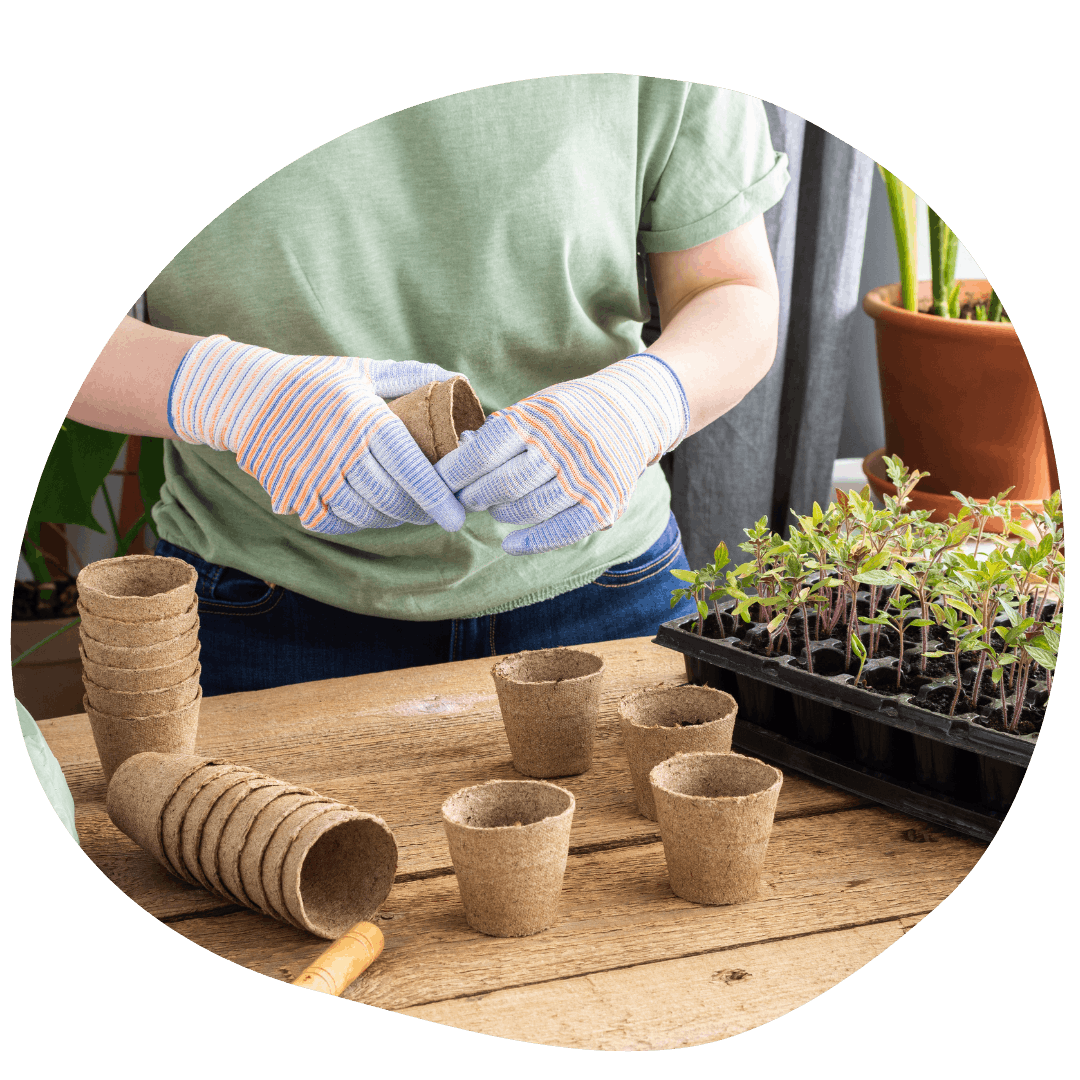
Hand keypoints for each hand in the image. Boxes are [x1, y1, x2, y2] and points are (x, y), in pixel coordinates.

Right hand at [169, 336, 465, 533]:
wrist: (249, 398)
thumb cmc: (316, 382)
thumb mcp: (362, 371)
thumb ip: (412, 376)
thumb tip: (457, 381)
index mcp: (361, 418)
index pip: (408, 465)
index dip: (436, 496)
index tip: (456, 517)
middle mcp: (336, 450)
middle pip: (391, 498)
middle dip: (421, 512)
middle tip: (439, 513)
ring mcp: (312, 477)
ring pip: (366, 515)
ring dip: (393, 519)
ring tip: (409, 511)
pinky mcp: (294, 495)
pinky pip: (338, 522)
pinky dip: (361, 522)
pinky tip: (374, 513)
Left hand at [436, 353, 687, 553]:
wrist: (632, 412)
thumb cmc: (569, 413)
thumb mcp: (535, 408)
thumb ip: (500, 433)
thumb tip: (456, 459)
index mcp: (539, 418)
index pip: (485, 451)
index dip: (455, 472)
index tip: (439, 482)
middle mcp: (563, 447)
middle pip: (504, 484)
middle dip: (475, 496)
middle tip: (466, 499)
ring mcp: (586, 477)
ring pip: (529, 509)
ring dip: (502, 514)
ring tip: (494, 508)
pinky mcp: (604, 502)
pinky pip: (562, 530)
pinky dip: (532, 542)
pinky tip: (511, 544)